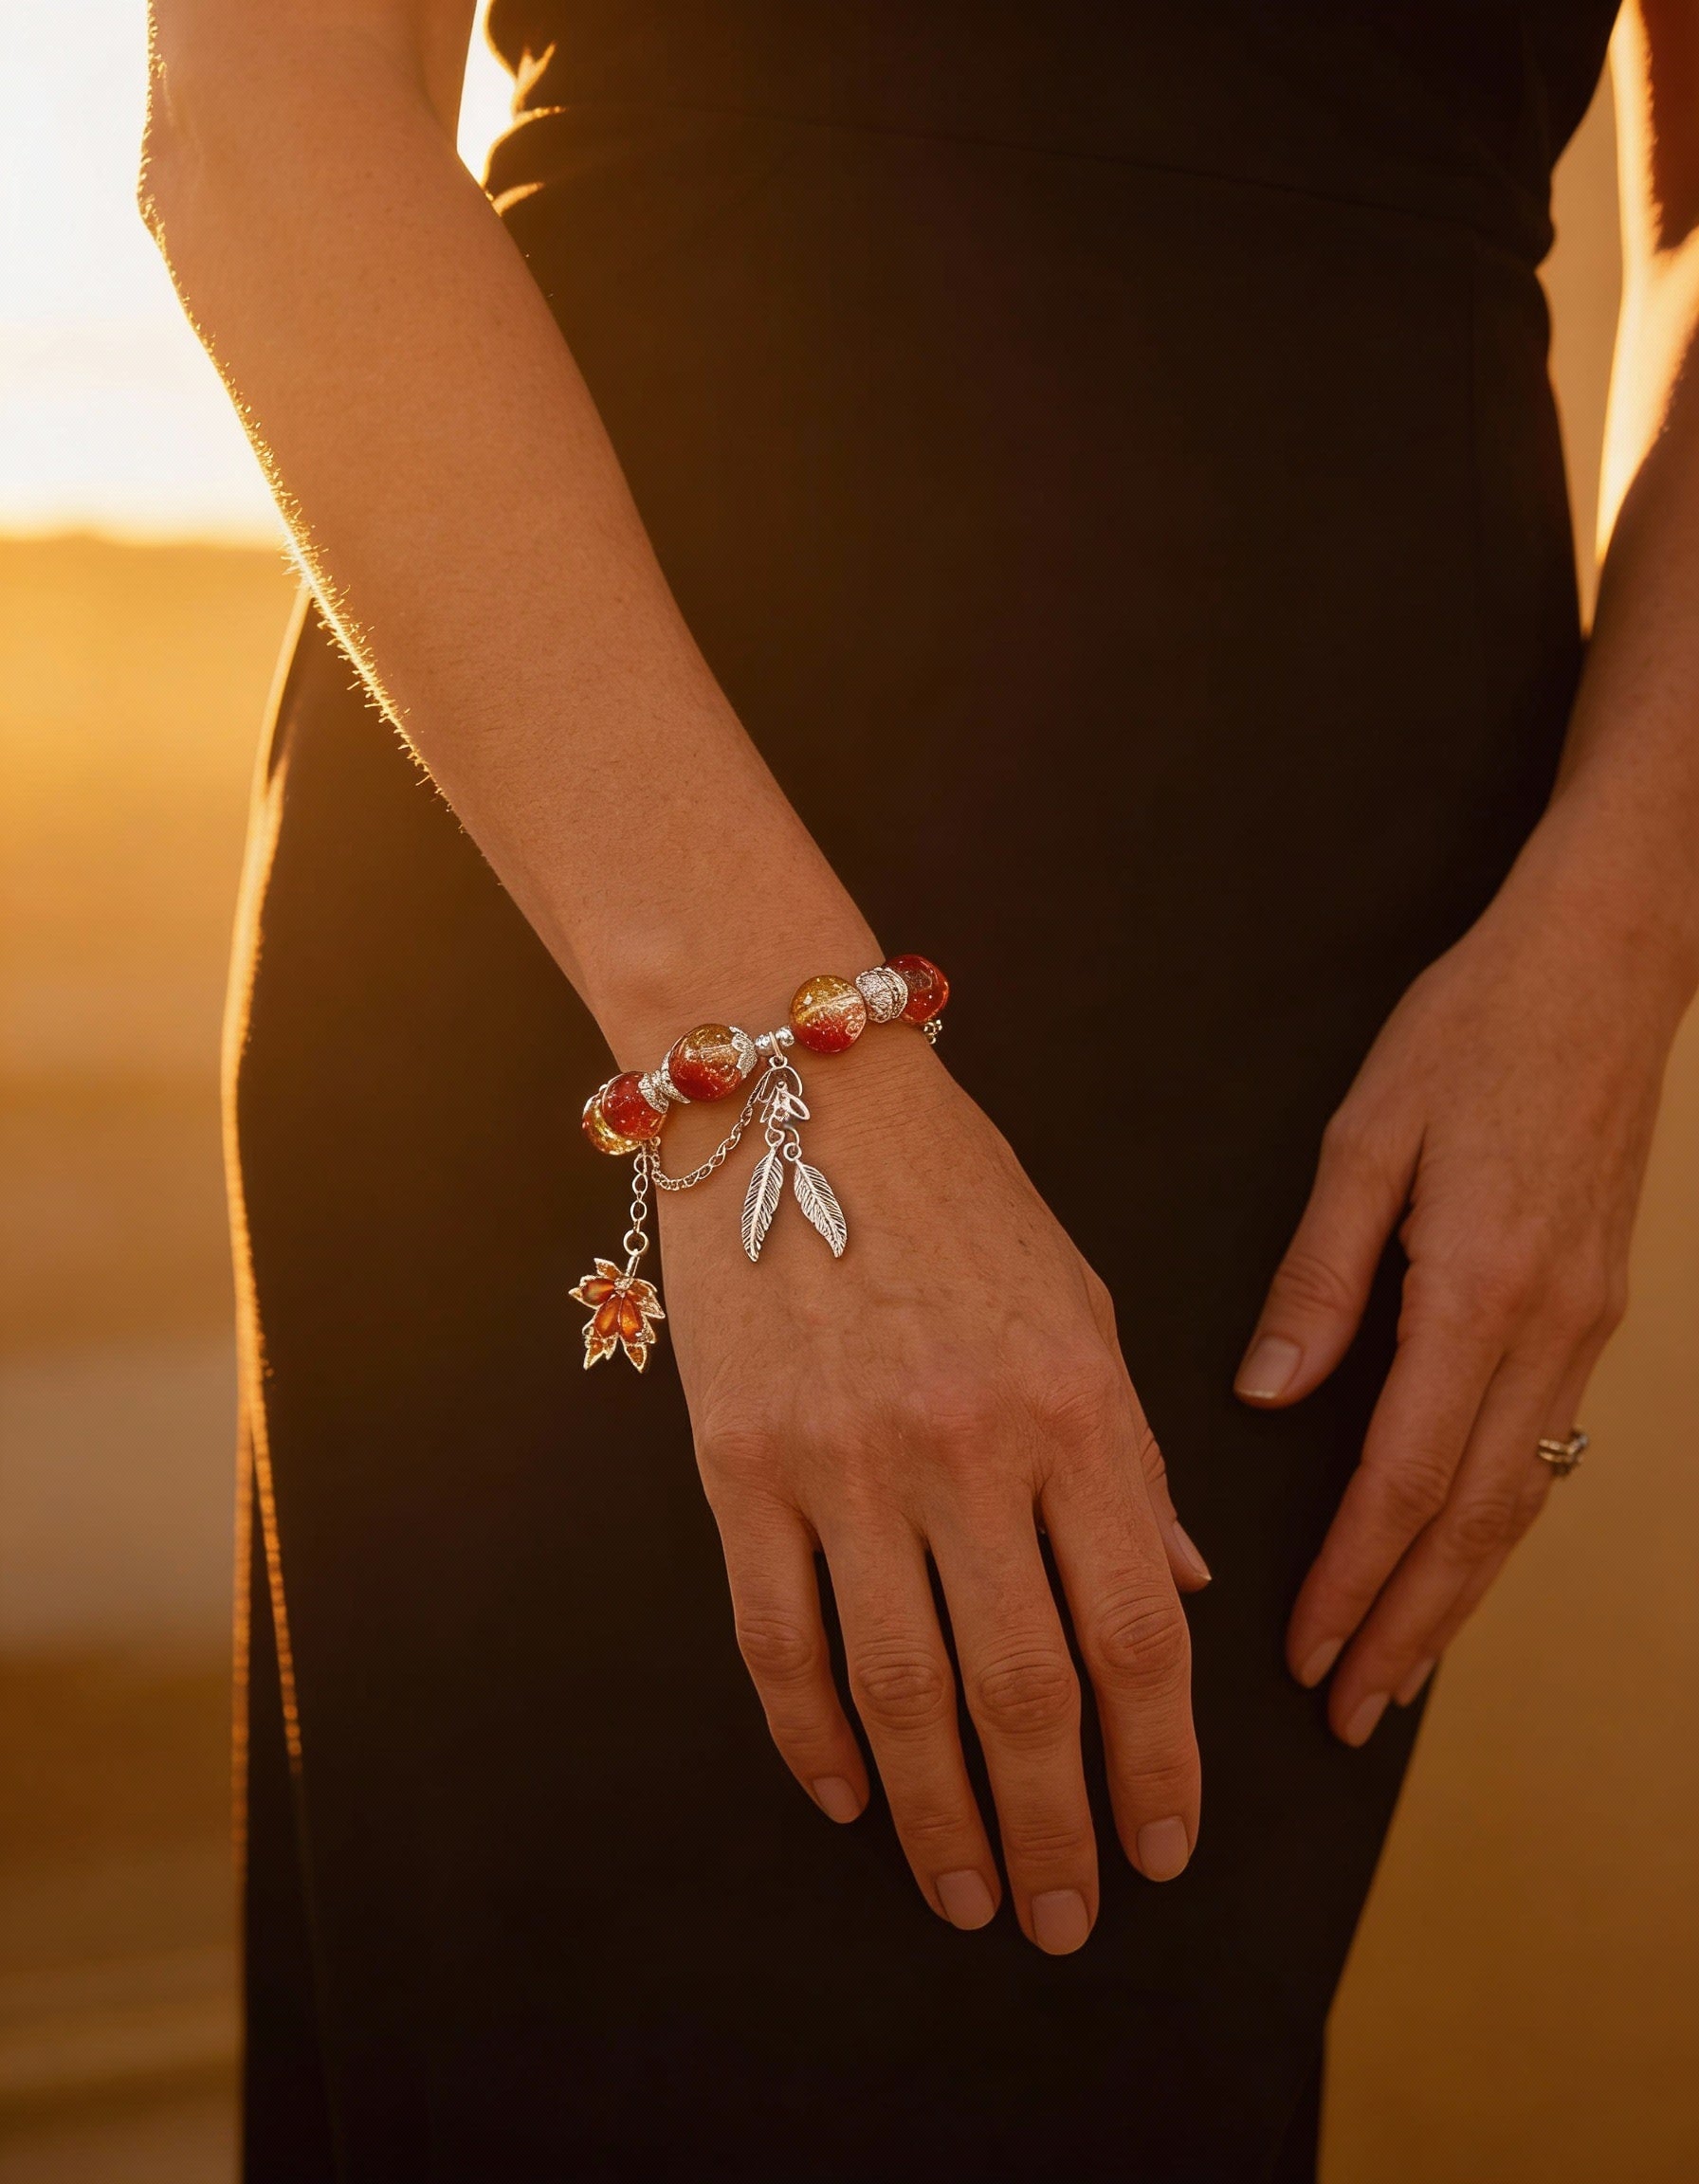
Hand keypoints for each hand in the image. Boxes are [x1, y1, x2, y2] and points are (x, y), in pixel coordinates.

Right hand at [655, 1033, 1208, 1952]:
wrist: (797, 1098)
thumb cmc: (961, 1196)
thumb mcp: (1084, 1308)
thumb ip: (1131, 1461)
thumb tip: (1180, 1589)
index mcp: (1078, 1409)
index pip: (1138, 1632)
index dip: (1158, 1761)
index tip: (1164, 1844)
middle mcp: (967, 1451)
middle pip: (1022, 1692)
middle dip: (1054, 1828)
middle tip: (1066, 1917)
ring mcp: (842, 1465)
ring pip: (900, 1693)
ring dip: (937, 1816)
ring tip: (969, 1895)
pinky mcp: (739, 1467)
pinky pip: (776, 1639)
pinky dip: (811, 1735)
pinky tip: (847, 1796)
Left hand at [1234, 848, 1686, 1743]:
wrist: (1605, 964)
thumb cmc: (1475, 1032)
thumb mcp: (1365, 1139)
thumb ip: (1318, 1280)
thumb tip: (1268, 1397)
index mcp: (1477, 1291)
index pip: (1406, 1479)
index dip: (1354, 1579)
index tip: (1306, 1654)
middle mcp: (1546, 1329)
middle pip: (1476, 1521)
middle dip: (1411, 1627)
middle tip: (1352, 1711)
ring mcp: (1585, 1325)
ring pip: (1521, 1497)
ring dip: (1460, 1594)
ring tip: (1402, 1668)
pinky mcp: (1595, 1307)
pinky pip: (1544, 1447)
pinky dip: (1499, 1523)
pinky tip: (1462, 1554)